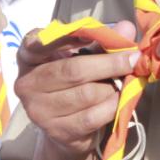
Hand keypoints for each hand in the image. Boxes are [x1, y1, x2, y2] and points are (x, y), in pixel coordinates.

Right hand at [13, 21, 137, 157]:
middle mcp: (27, 84)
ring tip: (123, 83)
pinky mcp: (57, 131)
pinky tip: (119, 100)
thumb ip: (101, 42)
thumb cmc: (71, 84)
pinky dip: (111, 106)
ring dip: (112, 87)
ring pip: (87, 94)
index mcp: (28, 58)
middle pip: (73, 70)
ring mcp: (40, 110)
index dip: (64, 38)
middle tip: (132, 59)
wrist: (65, 129)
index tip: (90, 35)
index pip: (38, 43)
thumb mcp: (82, 57)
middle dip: (108, 64)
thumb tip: (127, 28)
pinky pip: (92, 116)